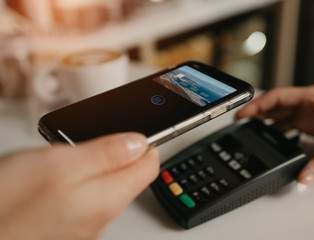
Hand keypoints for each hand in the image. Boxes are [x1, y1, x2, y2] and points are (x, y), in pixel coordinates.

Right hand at [0, 132, 158, 239]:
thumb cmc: (7, 205)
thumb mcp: (61, 163)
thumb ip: (107, 153)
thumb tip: (140, 142)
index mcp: (108, 198)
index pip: (149, 166)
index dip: (148, 142)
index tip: (140, 127)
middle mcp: (102, 216)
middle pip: (128, 175)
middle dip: (116, 152)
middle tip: (90, 140)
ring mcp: (84, 224)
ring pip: (105, 184)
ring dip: (94, 164)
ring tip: (67, 156)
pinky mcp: (68, 225)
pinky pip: (85, 196)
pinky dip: (79, 179)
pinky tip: (55, 176)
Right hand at [235, 84, 313, 187]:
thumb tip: (302, 179)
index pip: (278, 97)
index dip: (257, 104)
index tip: (243, 113)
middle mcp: (310, 104)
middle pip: (275, 105)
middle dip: (257, 113)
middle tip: (240, 123)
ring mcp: (311, 114)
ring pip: (280, 115)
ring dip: (265, 122)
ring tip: (249, 131)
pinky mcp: (312, 124)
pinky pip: (288, 124)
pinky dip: (276, 130)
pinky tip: (268, 138)